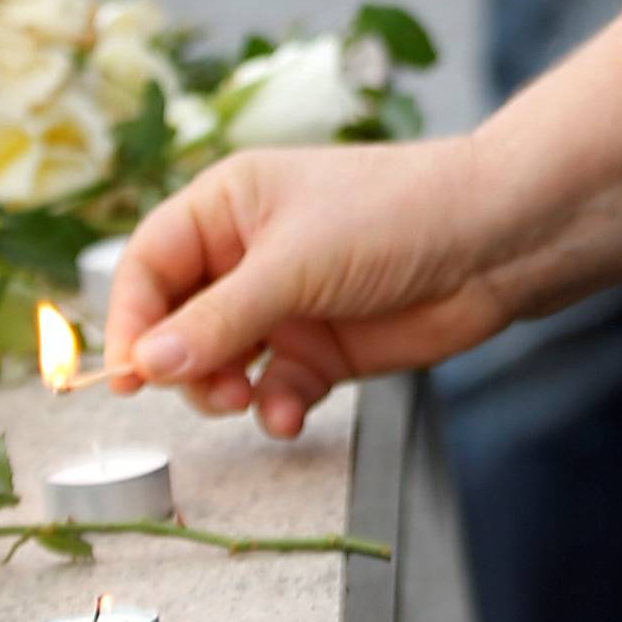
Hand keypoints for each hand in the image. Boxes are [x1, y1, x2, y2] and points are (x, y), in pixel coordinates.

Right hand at [105, 135, 510, 437]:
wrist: (494, 243)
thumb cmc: (394, 216)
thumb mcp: (295, 263)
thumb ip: (218, 319)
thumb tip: (144, 366)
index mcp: (229, 205)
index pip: (147, 263)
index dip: (129, 318)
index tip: (127, 376)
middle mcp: (248, 254)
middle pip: (174, 324)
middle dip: (181, 365)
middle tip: (211, 387)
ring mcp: (285, 305)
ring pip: (218, 366)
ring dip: (223, 391)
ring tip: (249, 397)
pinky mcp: (321, 349)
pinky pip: (271, 392)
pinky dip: (274, 409)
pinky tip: (291, 416)